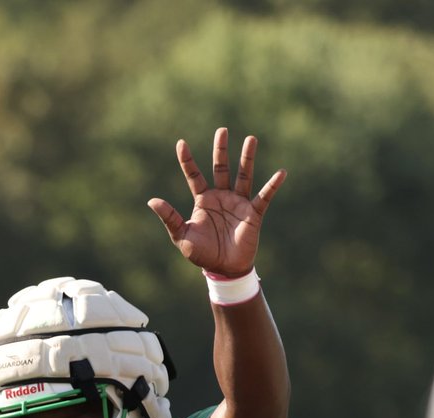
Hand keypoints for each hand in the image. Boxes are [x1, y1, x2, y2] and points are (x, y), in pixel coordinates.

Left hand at [148, 127, 285, 276]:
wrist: (224, 269)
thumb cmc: (202, 254)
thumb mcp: (181, 236)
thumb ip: (169, 218)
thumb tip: (152, 201)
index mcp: (203, 200)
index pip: (194, 175)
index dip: (187, 160)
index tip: (181, 143)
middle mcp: (221, 197)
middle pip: (220, 168)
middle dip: (221, 150)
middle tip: (221, 131)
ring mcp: (238, 203)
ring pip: (243, 175)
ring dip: (247, 158)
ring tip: (250, 139)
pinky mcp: (253, 213)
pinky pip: (264, 196)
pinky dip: (272, 185)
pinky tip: (281, 173)